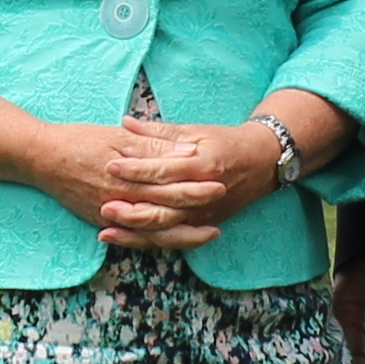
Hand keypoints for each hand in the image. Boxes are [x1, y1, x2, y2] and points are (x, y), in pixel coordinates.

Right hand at [25, 120, 226, 247]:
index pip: (170, 186)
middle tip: (221, 217)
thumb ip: (151, 146)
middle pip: (166, 215)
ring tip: (205, 235)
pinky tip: (171, 240)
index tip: (220, 183)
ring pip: (153, 234)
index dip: (196, 187)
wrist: (40, 159)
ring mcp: (111, 215)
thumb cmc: (80, 141)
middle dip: (195, 216)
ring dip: (181, 236)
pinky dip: (155, 241)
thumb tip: (185, 150)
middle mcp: (122, 201)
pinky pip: (134, 238)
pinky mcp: (102, 221)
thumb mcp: (118, 137)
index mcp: (129, 175)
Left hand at [95, 115, 283, 248]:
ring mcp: (205, 214)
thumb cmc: (224, 141)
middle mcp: (204, 195)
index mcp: (202, 165)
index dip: (136, 169)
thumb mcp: (195, 131)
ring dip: (136, 232)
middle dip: (132, 209)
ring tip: (107, 229)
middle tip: (104, 204)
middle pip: (164, 208)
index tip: (110, 165)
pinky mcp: (202, 226)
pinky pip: (173, 239)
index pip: (164, 170)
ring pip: (166, 231)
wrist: (260, 163)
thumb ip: (159, 131)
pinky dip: (148, 241)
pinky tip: (126, 240)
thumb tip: (126, 122)